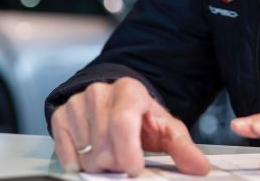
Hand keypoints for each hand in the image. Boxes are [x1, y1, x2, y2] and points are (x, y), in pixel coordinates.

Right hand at [50, 77, 208, 175]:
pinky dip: (78, 162)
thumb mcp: (165, 128)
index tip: (134, 169)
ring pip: (85, 152)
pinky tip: (90, 152)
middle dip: (116, 162)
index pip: (123, 123)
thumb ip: (182, 147)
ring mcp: (77, 103)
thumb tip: (199, 167)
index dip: (127, 152)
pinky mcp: (60, 115)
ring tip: (109, 151)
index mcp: (130, 91)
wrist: (113, 101)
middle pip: (104, 146)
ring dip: (98, 162)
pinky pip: (65, 153)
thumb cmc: (142, 117)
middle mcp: (100, 92)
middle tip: (124, 158)